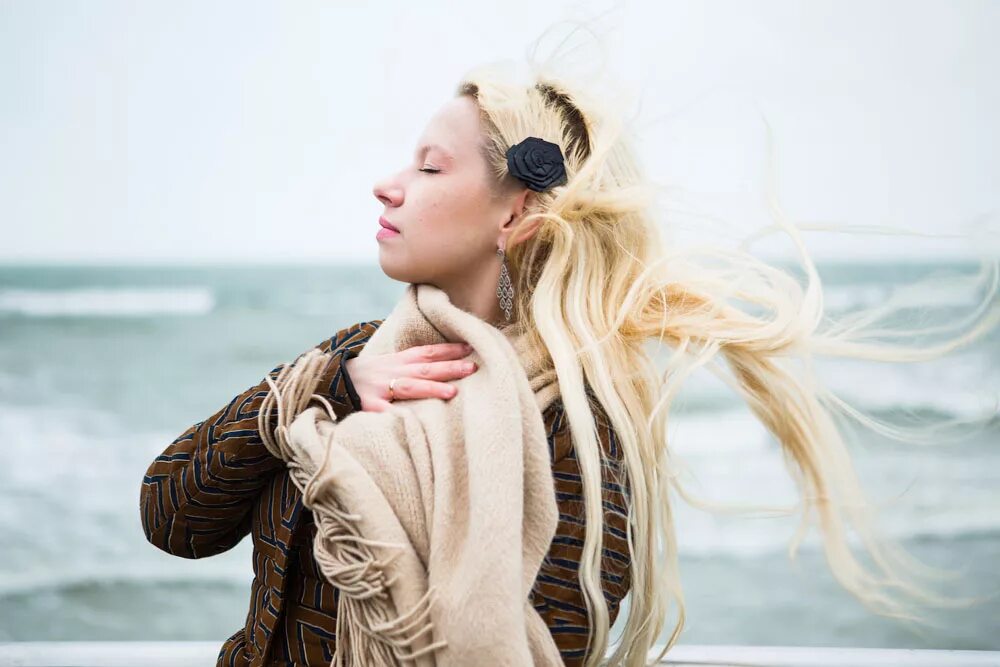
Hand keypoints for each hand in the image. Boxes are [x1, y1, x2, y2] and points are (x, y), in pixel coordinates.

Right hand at [344, 342, 477, 411]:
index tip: (470, 348)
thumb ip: (408, 365)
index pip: (426, 352)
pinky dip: (396, 415)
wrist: (326, 380)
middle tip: (472, 367)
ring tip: (453, 392)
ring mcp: (379, 388)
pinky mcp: (366, 405)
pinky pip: (383, 412)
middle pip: (424, 367)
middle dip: (449, 367)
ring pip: (409, 386)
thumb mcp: (385, 364)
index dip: (448, 349)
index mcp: (396, 361)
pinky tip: (413, 421)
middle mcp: (390, 371)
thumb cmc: (363, 376)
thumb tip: (439, 364)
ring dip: (431, 388)